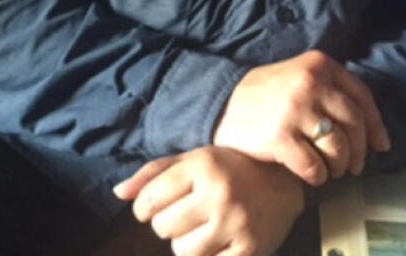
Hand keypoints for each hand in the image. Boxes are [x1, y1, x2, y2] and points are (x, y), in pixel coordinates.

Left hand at [113, 147, 303, 255]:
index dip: (148, 207)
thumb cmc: (231, 169)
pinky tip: (220, 242)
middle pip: (163, 228)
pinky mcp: (249, 249)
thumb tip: (118, 193)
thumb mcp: (195, 159)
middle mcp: (219, 192)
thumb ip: (154, 173)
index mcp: (203, 165)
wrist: (286, 181)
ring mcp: (235, 223)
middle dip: (171, 224)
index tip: (162, 204)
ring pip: (183, 252)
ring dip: (188, 244)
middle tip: (191, 214)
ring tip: (206, 228)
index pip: (148, 201)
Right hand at [213, 50, 390, 185]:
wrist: (220, 101)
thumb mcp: (301, 75)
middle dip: (360, 151)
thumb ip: (332, 91)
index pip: (362, 97)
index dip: (375, 125)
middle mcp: (311, 83)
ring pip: (337, 146)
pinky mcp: (279, 137)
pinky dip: (318, 176)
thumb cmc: (267, 93)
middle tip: (354, 166)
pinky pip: (313, 165)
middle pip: (354, 124)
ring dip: (340, 165)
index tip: (381, 146)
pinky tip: (314, 176)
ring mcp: (295, 110)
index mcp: (320, 65)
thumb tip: (374, 132)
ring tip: (333, 171)